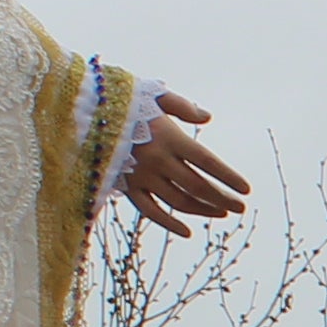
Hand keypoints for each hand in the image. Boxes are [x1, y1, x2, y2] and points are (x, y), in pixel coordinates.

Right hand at [116, 90, 251, 235]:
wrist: (81, 113)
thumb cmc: (121, 100)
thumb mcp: (153, 94)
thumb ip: (182, 106)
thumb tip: (207, 117)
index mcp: (169, 137)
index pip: (207, 162)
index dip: (228, 177)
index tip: (245, 189)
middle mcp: (158, 160)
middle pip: (197, 186)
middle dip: (222, 199)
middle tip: (240, 207)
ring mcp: (142, 176)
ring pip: (178, 201)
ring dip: (203, 210)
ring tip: (221, 213)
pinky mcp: (126, 187)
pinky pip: (150, 211)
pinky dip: (169, 224)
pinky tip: (187, 232)